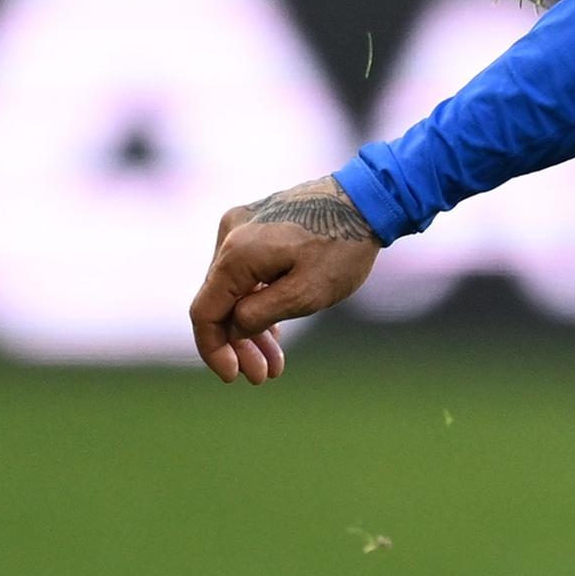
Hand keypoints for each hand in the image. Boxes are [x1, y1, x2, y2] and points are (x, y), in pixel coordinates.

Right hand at [187, 179, 380, 383]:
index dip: (213, 349)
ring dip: (251, 327)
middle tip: (262, 376)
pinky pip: (248, 271)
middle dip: (238, 344)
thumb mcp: (306, 293)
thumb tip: (232, 329)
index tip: (232, 376)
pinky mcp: (259, 224)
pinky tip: (275, 332)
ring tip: (274, 363)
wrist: (370, 199)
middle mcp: (230, 234)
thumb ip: (259, 316)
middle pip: (219, 302)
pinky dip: (258, 300)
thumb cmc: (343, 247)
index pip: (204, 312)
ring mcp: (243, 226)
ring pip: (235, 288)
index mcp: (236, 253)